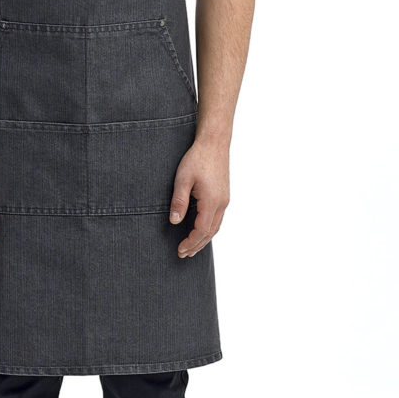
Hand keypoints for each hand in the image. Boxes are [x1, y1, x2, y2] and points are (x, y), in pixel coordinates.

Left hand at [168, 141, 229, 257]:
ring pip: (216, 226)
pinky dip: (209, 228)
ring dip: (204, 238)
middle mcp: (221, 203)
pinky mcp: (224, 194)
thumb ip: (179, 202)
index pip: (201, 230)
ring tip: (192, 247)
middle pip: (210, 232)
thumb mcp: (182, 179)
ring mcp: (224, 199)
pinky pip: (218, 217)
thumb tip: (174, 222)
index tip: (180, 250)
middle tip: (184, 254)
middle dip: (197, 245)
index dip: (191, 242)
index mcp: (211, 201)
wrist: (214, 142)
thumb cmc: (197, 158)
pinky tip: (201, 229)